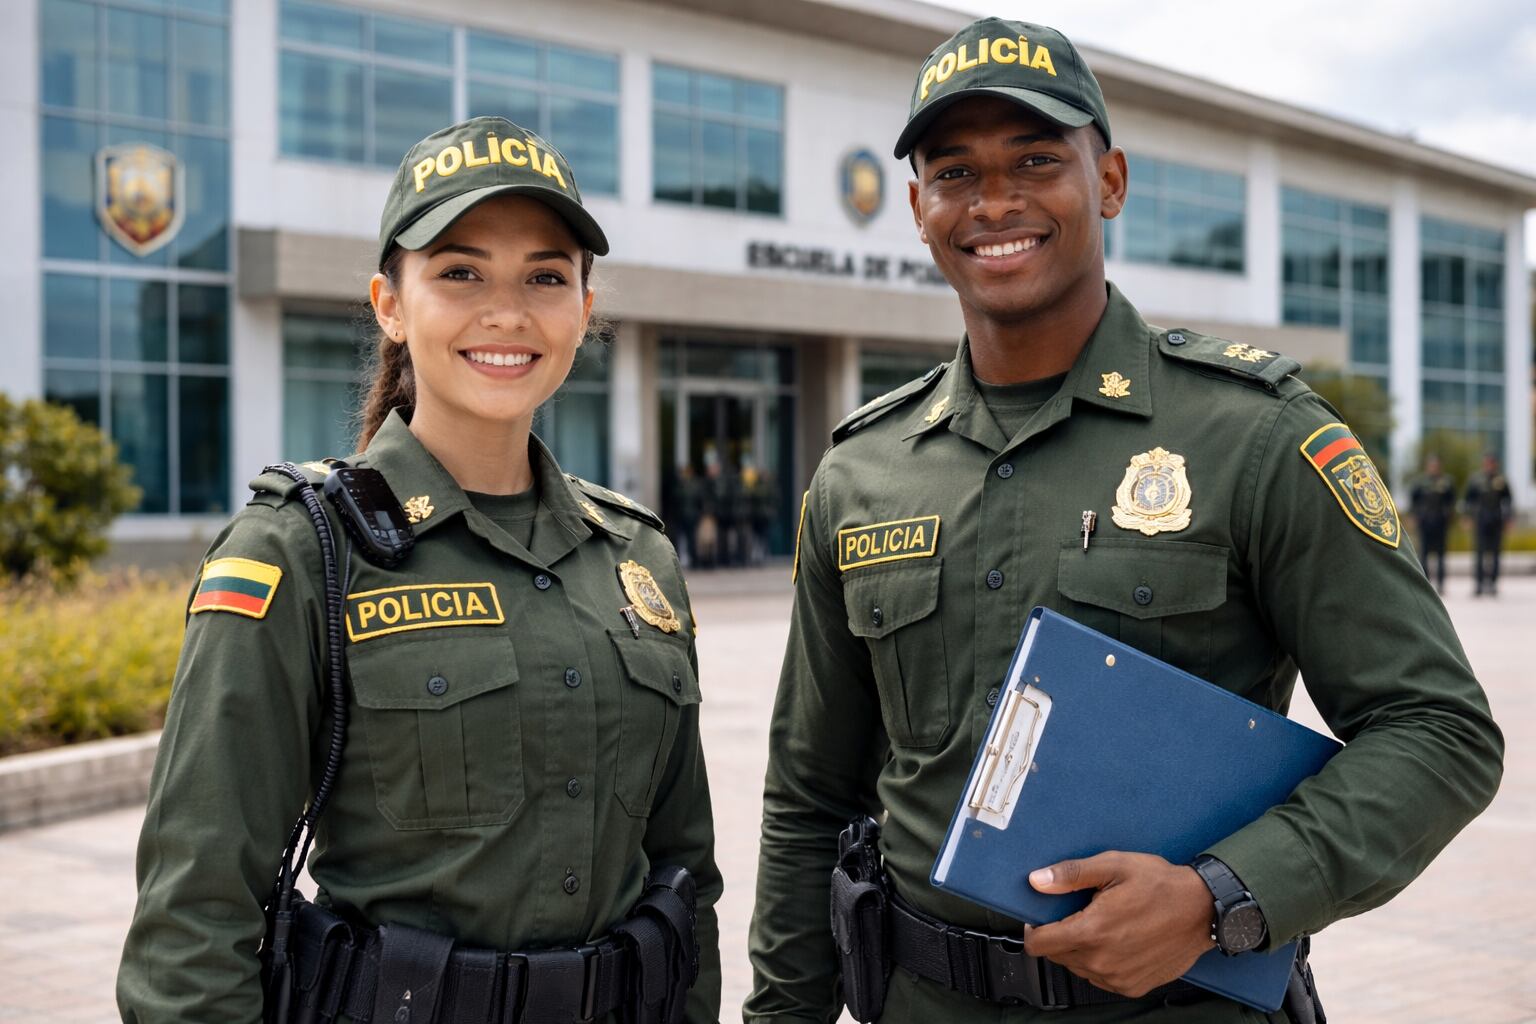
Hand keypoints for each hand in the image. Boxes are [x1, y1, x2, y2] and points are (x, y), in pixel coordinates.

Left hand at [1022, 851, 1213, 997]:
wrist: (1203, 910)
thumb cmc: (1161, 885)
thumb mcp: (1114, 866)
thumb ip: (1071, 874)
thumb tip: (1037, 880)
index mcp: (1092, 931)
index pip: (1039, 944)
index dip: (1034, 930)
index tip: (1040, 918)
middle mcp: (1102, 961)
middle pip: (1056, 956)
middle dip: (1059, 936)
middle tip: (1079, 914)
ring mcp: (1118, 977)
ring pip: (1077, 968)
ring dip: (1080, 950)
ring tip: (1102, 925)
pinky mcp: (1133, 986)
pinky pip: (1100, 978)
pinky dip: (1100, 962)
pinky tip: (1116, 941)